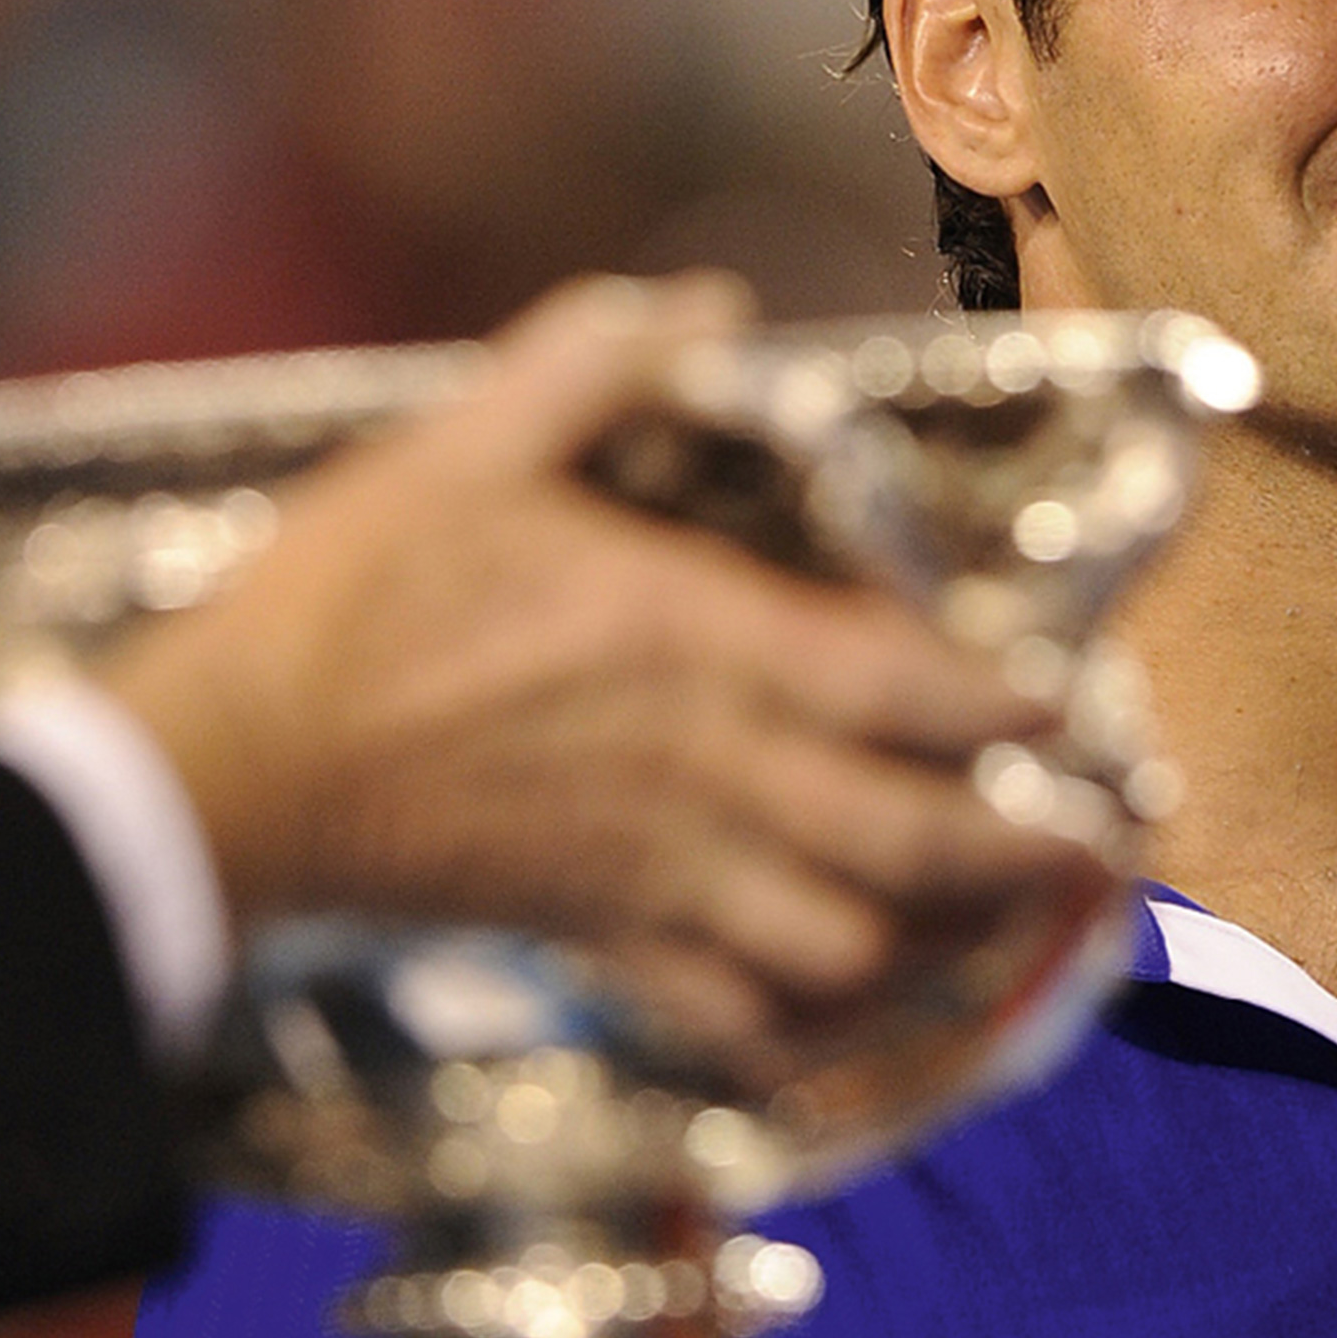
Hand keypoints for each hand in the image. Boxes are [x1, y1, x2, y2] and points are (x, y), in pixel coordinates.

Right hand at [100, 275, 1105, 1076]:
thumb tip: (708, 304)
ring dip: (938, 945)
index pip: (903, 684)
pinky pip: (734, 1019)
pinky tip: (842, 1020)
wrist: (235, 771)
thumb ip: (595, 365)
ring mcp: (657, 872)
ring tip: (996, 933)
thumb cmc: (351, 603)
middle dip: (1026, 854)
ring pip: (847, 946)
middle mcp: (705, 768)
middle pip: (913, 838)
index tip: (1072, 713)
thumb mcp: (464, 443)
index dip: (1010, 707)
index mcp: (693, 639)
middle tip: (1101, 853)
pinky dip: (805, 1033)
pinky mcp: (599, 941)